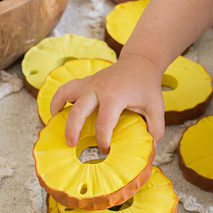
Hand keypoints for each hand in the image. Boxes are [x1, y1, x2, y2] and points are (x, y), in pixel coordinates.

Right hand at [49, 52, 165, 151]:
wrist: (140, 62)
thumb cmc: (147, 86)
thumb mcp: (156, 108)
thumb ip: (156, 129)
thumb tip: (150, 150)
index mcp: (115, 96)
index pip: (104, 122)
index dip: (103, 140)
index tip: (105, 150)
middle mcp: (98, 88)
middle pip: (78, 110)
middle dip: (72, 129)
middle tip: (71, 145)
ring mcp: (89, 83)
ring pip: (65, 93)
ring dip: (57, 109)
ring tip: (56, 126)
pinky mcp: (85, 81)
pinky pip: (65, 89)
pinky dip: (58, 99)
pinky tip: (57, 113)